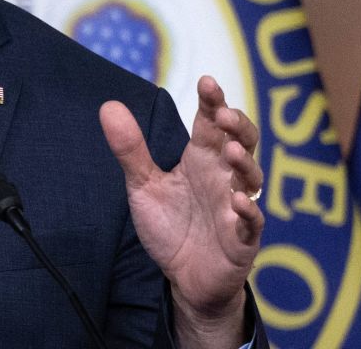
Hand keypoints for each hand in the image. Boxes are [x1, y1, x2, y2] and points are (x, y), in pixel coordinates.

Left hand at [100, 76, 262, 347]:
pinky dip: (248, 211)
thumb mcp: (144, 185)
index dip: (213, 102)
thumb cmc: (171, 226)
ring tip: (229, 149)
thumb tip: (108, 106)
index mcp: (202, 160)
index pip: (211, 123)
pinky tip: (237, 201)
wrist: (183, 278)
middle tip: (223, 114)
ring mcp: (236, 207)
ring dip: (244, 162)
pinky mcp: (242, 239)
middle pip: (242, 142)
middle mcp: (223, 177)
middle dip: (238, 125)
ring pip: (252, 178)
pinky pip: (252, 222)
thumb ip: (130, 149)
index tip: (207, 82)